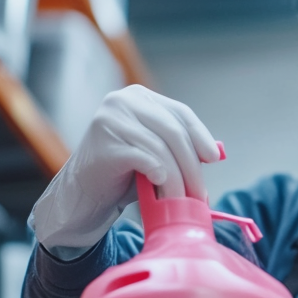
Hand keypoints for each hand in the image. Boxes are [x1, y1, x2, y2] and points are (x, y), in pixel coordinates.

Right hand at [31, 85, 219, 253]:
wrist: (81, 196)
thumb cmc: (120, 174)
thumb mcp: (153, 152)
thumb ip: (178, 146)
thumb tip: (216, 151)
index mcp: (138, 97)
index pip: (180, 113)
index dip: (200, 135)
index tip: (214, 159)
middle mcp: (123, 101)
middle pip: (174, 132)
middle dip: (192, 165)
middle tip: (201, 192)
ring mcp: (111, 120)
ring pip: (162, 149)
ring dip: (178, 179)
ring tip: (184, 200)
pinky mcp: (106, 143)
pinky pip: (146, 160)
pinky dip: (160, 177)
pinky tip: (162, 191)